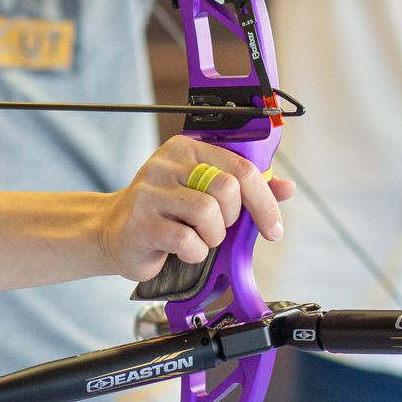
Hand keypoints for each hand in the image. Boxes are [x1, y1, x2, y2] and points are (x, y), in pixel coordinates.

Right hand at [97, 137, 291, 282]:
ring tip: (196, 238)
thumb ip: (246, 190)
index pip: (241, 168)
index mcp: (189, 149)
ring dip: (211, 238)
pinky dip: (193, 252)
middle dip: (232, 219)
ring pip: (208, 214)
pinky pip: (187, 239)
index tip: (272, 228)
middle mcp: (168, 163)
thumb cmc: (167, 213)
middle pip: (227, 190)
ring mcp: (151, 191)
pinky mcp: (141, 221)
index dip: (264, 201)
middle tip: (217, 229)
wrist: (114, 232)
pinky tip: (181, 250)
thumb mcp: (206, 194)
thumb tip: (287, 188)